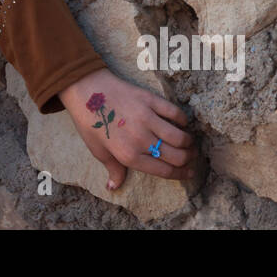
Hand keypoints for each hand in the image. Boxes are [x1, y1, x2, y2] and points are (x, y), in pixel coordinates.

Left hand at [59, 67, 200, 191]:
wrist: (85, 89)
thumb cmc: (90, 121)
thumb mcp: (97, 150)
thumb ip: (112, 168)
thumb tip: (114, 187)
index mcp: (128, 155)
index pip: (164, 171)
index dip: (181, 174)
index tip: (189, 173)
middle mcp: (140, 140)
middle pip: (177, 157)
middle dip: (188, 160)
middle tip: (190, 157)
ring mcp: (146, 119)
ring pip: (180, 137)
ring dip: (189, 142)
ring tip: (189, 142)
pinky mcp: (150, 100)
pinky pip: (175, 113)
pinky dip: (183, 120)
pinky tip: (182, 123)